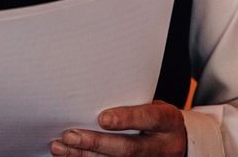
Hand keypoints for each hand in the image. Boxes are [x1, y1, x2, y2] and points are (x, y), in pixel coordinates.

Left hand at [49, 101, 186, 155]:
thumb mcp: (151, 102)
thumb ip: (129, 99)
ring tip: (60, 147)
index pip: (148, 118)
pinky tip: (69, 155)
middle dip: (96, 143)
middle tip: (70, 135)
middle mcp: (161, 146)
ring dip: (84, 156)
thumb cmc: (153, 115)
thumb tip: (90, 86)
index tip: (102, 118)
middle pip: (129, 148)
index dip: (125, 119)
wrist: (177, 141)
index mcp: (167, 121)